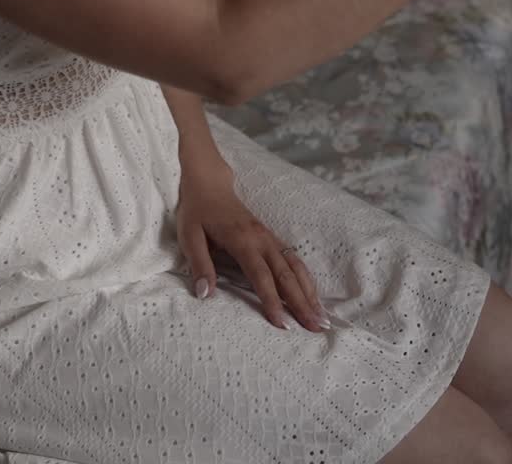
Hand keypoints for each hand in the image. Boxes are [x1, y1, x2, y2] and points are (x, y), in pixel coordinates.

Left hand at [175, 166, 331, 331]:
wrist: (210, 184)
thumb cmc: (197, 211)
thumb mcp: (190, 236)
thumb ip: (199, 264)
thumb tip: (205, 294)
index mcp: (242, 240)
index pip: (261, 276)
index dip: (272, 301)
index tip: (282, 324)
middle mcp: (262, 240)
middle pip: (286, 275)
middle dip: (302, 303)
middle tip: (316, 328)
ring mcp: (270, 238)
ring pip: (296, 268)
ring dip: (310, 293)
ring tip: (321, 318)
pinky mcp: (272, 238)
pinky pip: (294, 260)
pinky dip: (306, 280)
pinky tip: (313, 296)